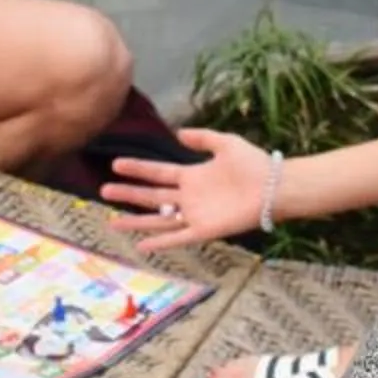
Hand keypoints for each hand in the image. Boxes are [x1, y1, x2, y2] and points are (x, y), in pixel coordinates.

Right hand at [104, 129, 268, 252]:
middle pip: (152, 196)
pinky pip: (177, 238)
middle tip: (103, 191)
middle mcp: (189, 197)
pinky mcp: (204, 230)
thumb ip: (202, 137)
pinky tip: (141, 246)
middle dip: (128, 194)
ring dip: (136, 221)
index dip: (138, 169)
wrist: (274, 187)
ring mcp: (195, 214)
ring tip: (112, 222)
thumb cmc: (254, 164)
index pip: (158, 172)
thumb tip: (178, 132)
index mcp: (192, 175)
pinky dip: (160, 242)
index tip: (116, 165)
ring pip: (159, 219)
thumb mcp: (225, 143)